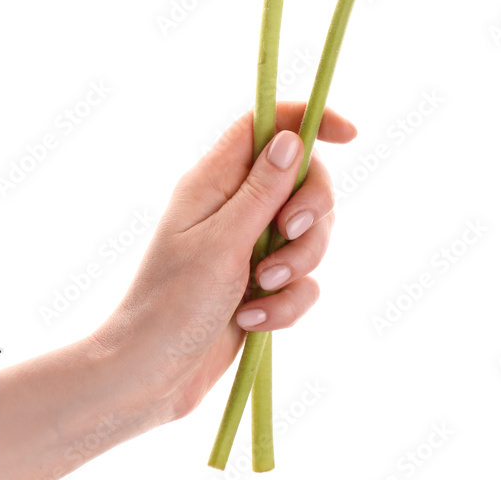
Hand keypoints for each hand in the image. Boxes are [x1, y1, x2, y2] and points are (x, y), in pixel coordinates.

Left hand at [91, 102, 355, 421]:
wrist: (150, 379)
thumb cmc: (172, 305)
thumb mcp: (221, 242)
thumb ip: (262, 191)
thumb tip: (292, 138)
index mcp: (215, 181)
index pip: (267, 125)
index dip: (309, 120)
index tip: (350, 135)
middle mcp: (235, 205)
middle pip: (302, 179)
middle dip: (311, 211)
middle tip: (289, 235)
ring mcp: (250, 245)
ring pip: (309, 233)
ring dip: (297, 264)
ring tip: (264, 289)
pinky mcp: (261, 285)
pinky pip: (302, 280)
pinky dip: (287, 301)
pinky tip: (254, 320)